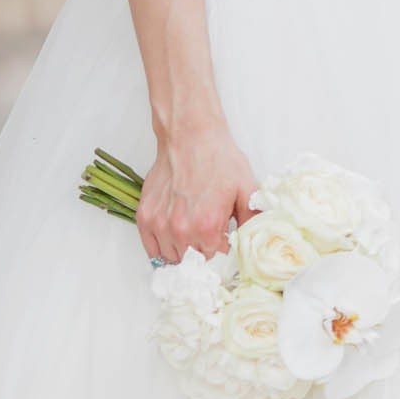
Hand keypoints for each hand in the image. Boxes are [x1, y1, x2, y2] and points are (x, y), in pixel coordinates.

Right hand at [137, 121, 259, 265]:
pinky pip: (152, 250)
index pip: (217, 262)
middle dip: (205, 255)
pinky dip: (163, 249)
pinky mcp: (145, 217)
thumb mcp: (246, 187)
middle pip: (194, 264)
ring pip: (172, 260)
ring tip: (193, 234)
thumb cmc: (217, 158)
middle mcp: (181, 230)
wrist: (190, 135)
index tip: (225, 246)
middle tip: (210, 238)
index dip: (223, 256)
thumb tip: (254, 245)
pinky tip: (174, 237)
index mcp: (208, 226)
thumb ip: (253, 220)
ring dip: (183, 253)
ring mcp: (160, 225)